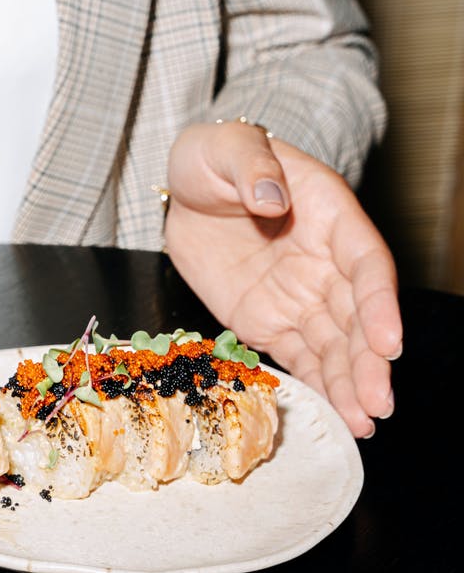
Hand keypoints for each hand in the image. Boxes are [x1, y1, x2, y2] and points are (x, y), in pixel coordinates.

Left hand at [164, 121, 402, 437]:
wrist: (184, 190)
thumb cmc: (215, 160)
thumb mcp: (227, 149)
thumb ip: (251, 167)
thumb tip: (271, 197)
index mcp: (329, 216)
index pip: (365, 263)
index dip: (379, 304)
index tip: (388, 341)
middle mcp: (325, 262)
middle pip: (357, 316)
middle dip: (369, 361)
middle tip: (377, 404)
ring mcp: (299, 295)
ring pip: (334, 344)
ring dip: (350, 383)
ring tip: (364, 423)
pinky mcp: (269, 320)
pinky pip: (298, 356)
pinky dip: (317, 385)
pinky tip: (336, 414)